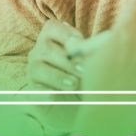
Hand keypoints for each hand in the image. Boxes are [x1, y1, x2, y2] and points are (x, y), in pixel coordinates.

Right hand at [26, 19, 83, 135]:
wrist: (81, 108)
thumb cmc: (86, 78)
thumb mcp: (93, 62)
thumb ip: (93, 50)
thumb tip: (102, 40)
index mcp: (52, 40)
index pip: (51, 28)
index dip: (67, 35)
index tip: (82, 46)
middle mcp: (39, 54)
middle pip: (46, 48)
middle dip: (68, 60)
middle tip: (84, 71)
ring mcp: (33, 74)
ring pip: (37, 68)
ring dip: (58, 76)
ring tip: (74, 85)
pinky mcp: (32, 95)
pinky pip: (33, 91)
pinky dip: (43, 93)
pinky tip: (54, 96)